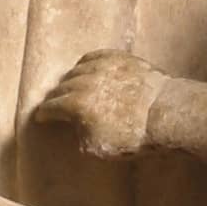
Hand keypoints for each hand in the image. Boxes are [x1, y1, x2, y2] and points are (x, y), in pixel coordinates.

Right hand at [32, 51, 167, 159]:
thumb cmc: (132, 137)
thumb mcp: (97, 148)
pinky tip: (86, 68)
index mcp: (75, 105)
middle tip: (55, 104)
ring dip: (70, 80)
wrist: (164, 113)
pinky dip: (87, 63)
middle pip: (62, 88)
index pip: (51, 108)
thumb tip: (76, 127)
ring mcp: (103, 67)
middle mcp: (84, 82)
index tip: (42, 117)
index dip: (45, 114)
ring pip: (77, 71)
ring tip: (70, 87)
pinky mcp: (120, 58)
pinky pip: (95, 56)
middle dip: (56, 97)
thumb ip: (80, 136)